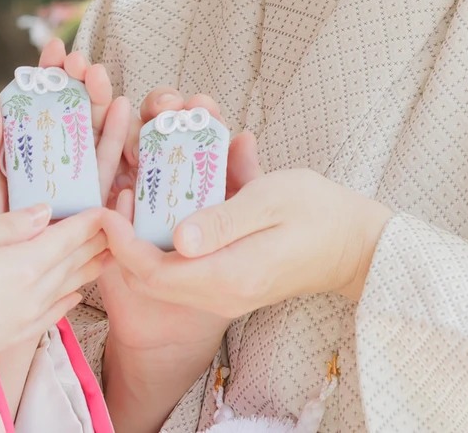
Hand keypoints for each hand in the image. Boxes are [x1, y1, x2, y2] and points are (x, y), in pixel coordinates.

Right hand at [0, 204, 115, 372]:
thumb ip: (11, 226)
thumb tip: (46, 211)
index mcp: (24, 264)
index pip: (69, 236)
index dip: (90, 219)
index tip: (106, 205)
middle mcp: (33, 293)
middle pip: (74, 261)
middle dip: (97, 241)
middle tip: (118, 226)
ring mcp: (25, 317)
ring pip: (69, 287)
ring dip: (90, 268)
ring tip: (108, 255)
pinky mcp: (13, 335)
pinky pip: (54, 313)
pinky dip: (69, 299)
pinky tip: (75, 294)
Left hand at [36, 37, 131, 200]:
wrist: (0, 288)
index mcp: (23, 152)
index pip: (38, 105)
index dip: (49, 75)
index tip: (54, 48)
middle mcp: (53, 160)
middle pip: (73, 111)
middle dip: (78, 80)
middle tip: (78, 61)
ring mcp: (77, 180)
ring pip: (95, 131)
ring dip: (100, 99)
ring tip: (98, 75)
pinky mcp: (96, 202)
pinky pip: (109, 165)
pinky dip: (119, 135)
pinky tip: (123, 106)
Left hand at [101, 169, 392, 318]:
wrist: (358, 242)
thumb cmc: (319, 213)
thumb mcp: (270, 202)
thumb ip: (223, 220)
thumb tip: (177, 237)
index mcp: (225, 277)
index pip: (151, 272)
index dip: (121, 241)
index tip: (109, 203)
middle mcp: (219, 291)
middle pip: (152, 272)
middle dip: (129, 232)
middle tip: (121, 186)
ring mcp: (225, 288)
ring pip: (169, 264)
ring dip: (151, 225)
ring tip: (145, 177)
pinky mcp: (232, 276)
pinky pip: (192, 256)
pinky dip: (178, 224)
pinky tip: (188, 182)